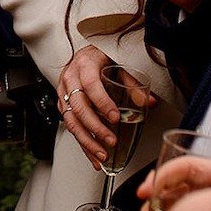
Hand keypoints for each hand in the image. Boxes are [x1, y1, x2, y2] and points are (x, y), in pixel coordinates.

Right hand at [56, 45, 158, 172]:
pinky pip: (70, 126)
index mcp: (85, 64)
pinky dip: (82, 143)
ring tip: (102, 155)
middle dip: (95, 127)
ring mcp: (63, 92)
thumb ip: (132, 83)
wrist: (82, 55)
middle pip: (78, 107)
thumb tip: (148, 102)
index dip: (102, 102)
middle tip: (111, 141)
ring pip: (70, 120)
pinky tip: (93, 155)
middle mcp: (70, 78)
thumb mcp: (118, 64)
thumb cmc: (100, 57)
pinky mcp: (62, 104)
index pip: (90, 85)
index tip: (115, 118)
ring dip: (87, 141)